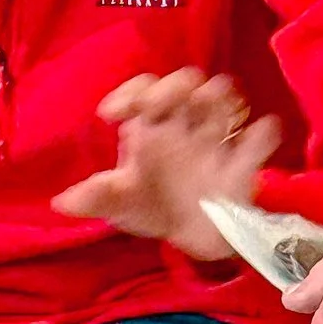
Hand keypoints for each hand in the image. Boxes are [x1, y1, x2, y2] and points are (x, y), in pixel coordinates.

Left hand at [53, 69, 279, 258]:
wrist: (195, 241)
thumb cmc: (154, 208)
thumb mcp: (121, 205)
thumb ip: (97, 199)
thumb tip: (61, 203)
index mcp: (150, 126)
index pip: (142, 90)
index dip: (130, 92)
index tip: (112, 114)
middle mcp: (183, 123)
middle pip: (184, 83)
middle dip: (173, 87)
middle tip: (157, 106)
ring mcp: (216, 138)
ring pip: (223, 98)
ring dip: (217, 99)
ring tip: (209, 111)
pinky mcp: (245, 159)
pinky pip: (260, 136)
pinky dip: (259, 136)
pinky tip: (252, 139)